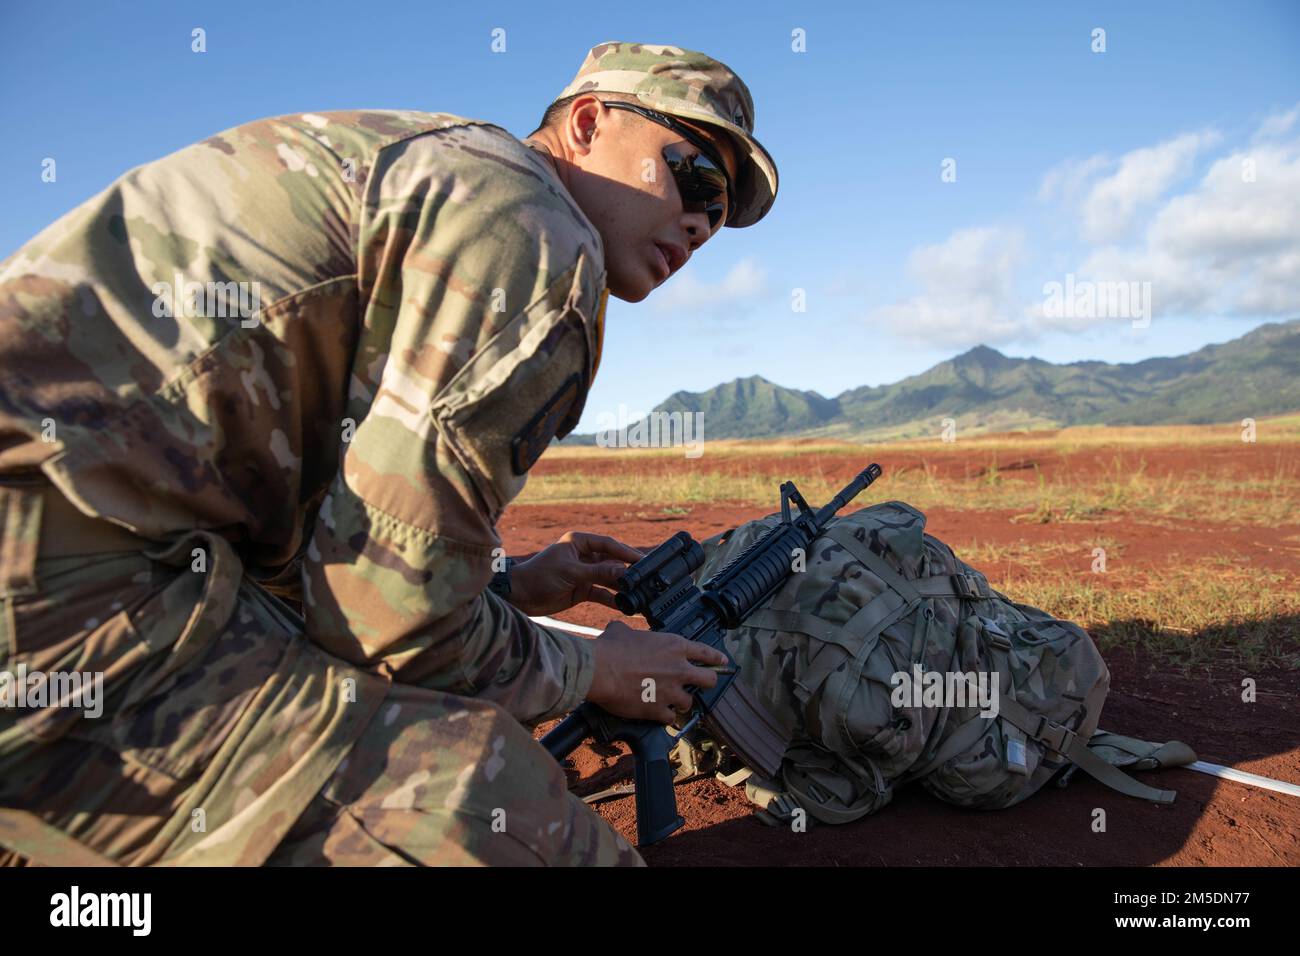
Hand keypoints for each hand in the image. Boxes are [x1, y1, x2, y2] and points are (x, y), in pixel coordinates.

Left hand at [507, 531, 643, 616]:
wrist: (520, 596)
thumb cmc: (540, 576)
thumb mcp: (571, 572)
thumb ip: (597, 572)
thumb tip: (623, 572)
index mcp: (579, 542)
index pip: (608, 544)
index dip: (626, 553)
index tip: (642, 561)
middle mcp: (584, 556)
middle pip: (612, 562)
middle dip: (627, 571)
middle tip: (646, 578)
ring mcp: (584, 573)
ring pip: (609, 579)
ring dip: (622, 587)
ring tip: (640, 593)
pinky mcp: (582, 590)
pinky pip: (603, 593)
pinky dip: (613, 599)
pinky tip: (626, 606)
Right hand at [586, 620, 729, 723]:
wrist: (600, 670)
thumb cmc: (610, 648)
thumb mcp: (623, 631)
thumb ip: (631, 633)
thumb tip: (620, 631)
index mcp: (674, 646)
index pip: (705, 653)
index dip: (716, 658)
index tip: (722, 662)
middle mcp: (678, 669)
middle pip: (709, 680)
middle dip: (708, 683)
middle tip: (700, 685)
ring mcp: (670, 691)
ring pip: (689, 702)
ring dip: (681, 702)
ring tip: (671, 700)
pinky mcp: (658, 709)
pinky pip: (671, 718)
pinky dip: (666, 716)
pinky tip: (659, 714)